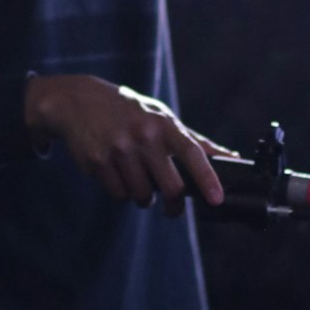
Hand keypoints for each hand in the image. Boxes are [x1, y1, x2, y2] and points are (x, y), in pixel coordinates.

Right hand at [25, 73, 238, 215]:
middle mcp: (143, 135)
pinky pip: (118, 194)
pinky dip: (121, 191)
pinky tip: (116, 173)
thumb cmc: (129, 111)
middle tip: (173, 207)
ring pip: (142, 195)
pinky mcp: (97, 161)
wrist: (79, 101)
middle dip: (174, 204)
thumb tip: (231, 157)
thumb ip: (194, 141)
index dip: (207, 178)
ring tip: (137, 179)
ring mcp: (118, 149)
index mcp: (163, 124)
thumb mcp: (161, 117)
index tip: (217, 199)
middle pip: (170, 187)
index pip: (192, 153)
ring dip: (142, 196)